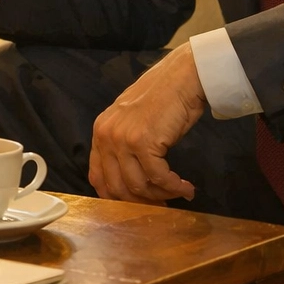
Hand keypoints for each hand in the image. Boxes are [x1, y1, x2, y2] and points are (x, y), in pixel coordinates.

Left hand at [88, 43, 206, 203]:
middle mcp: (107, 135)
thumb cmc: (163, 99)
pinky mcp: (144, 141)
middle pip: (116, 187)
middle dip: (141, 202)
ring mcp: (123, 138)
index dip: (117, 198)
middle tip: (161, 206)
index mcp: (101, 131)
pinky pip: (157, 177)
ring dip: (161, 195)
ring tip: (178, 193)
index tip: (137, 204)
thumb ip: (124, 146)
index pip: (98, 177)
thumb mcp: (132, 121)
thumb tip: (131, 183)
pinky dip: (173, 187)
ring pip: (137, 186)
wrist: (181, 77)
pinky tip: (185, 187)